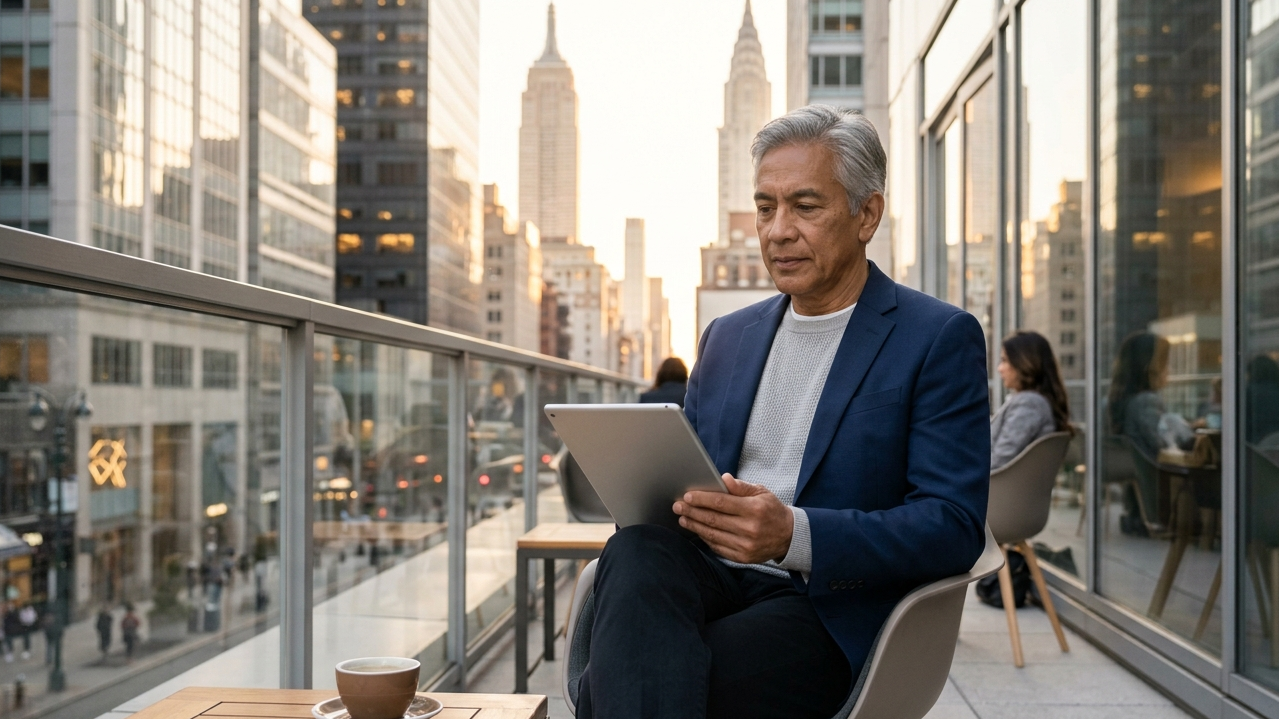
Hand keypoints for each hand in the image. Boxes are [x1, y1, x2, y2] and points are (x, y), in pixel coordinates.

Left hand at [673, 474, 793, 563]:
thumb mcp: (762, 492)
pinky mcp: (742, 558)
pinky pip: (718, 547)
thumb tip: (722, 478)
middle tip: (678, 506)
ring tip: (683, 518)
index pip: (721, 503)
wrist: (788, 536)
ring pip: (712, 535)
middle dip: (692, 512)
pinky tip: (697, 530)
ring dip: (694, 526)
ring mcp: (746, 546)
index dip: (702, 499)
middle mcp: (750, 529)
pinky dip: (705, 538)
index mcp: (755, 509)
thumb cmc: (772, 510)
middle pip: (713, 519)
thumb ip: (741, 487)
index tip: (687, 496)